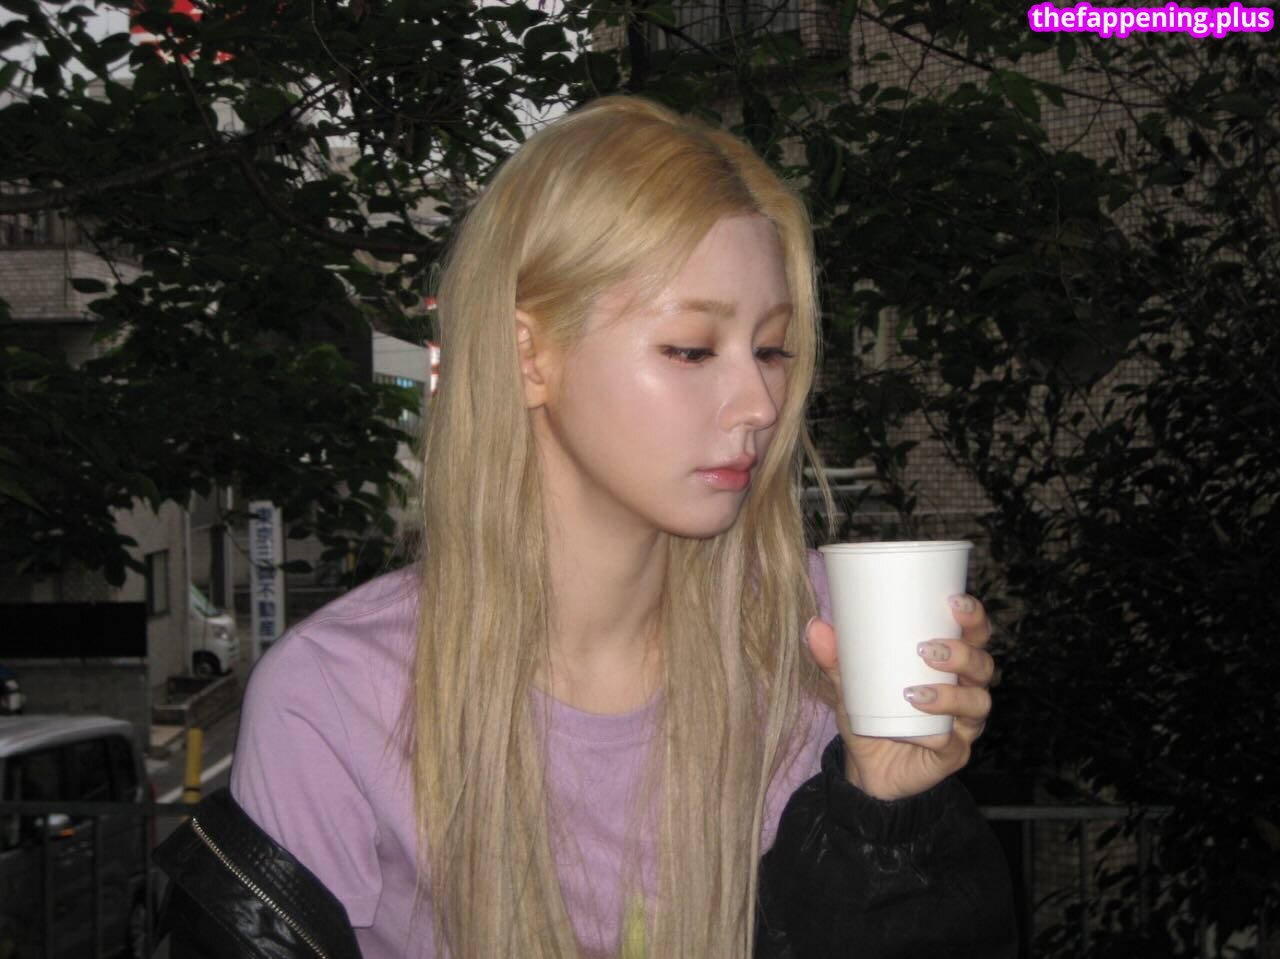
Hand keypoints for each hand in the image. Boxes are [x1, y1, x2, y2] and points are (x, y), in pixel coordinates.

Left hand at [804, 594, 995, 800]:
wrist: (865, 767)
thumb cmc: (870, 713)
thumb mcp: (849, 682)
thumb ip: (834, 657)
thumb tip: (815, 626)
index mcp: (950, 664)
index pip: (974, 634)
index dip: (973, 618)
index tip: (955, 602)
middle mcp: (964, 690)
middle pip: (982, 666)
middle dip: (963, 653)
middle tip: (927, 649)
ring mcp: (962, 725)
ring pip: (976, 703)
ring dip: (951, 694)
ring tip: (914, 692)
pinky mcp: (953, 755)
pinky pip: (953, 744)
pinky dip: (937, 734)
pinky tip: (919, 730)